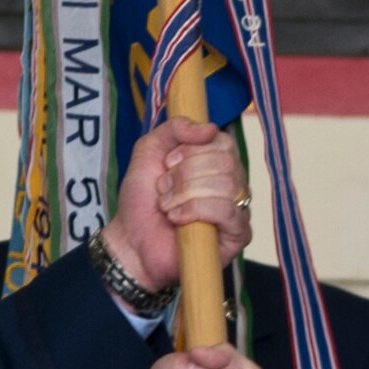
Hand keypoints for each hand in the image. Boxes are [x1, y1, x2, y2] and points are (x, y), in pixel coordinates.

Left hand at [97, 118, 250, 293]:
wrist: (130, 241)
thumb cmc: (142, 199)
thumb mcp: (149, 150)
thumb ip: (175, 127)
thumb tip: (211, 128)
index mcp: (217, 163)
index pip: (223, 142)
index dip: (192, 150)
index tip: (167, 164)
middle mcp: (233, 184)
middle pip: (226, 161)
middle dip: (185, 174)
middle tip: (163, 188)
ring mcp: (238, 210)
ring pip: (226, 185)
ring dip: (185, 193)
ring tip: (167, 206)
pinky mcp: (238, 236)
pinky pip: (228, 212)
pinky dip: (196, 210)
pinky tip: (178, 219)